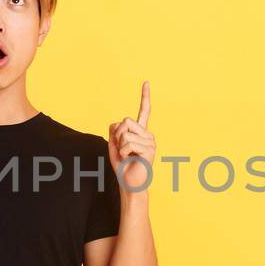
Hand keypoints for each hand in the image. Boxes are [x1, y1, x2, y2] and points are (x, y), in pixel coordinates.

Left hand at [108, 81, 155, 195]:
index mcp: (141, 131)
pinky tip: (132, 159)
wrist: (129, 183)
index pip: (144, 111)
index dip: (144, 96)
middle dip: (117, 135)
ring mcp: (151, 142)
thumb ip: (113, 131)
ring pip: (126, 133)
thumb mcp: (113, 145)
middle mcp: (148, 134)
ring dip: (120, 146)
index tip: (146, 82)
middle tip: (122, 149)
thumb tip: (118, 123)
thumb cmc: (122, 165)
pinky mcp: (150, 150)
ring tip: (128, 156)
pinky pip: (128, 144)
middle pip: (126, 120)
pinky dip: (124, 152)